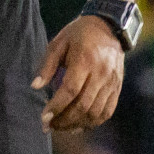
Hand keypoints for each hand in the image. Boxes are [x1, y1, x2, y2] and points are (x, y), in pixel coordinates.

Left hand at [33, 14, 124, 132]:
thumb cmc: (79, 34)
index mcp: (85, 60)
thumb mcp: (59, 42)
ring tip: (61, 127)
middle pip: (83, 106)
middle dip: (64, 121)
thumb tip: (35, 87)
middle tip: (49, 126)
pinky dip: (93, 122)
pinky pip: (107, 112)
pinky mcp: (117, 87)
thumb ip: (47, 65)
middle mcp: (101, 73)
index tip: (44, 117)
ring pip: (95, 113)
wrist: (109, 26)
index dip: (56, 107)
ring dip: (77, 124)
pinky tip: (79, 125)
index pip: (70, 90)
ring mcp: (111, 82)